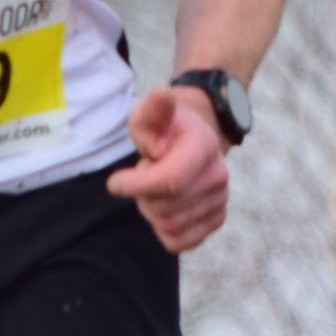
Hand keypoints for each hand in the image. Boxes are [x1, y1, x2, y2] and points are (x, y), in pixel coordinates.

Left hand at [106, 85, 229, 252]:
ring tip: (155, 189)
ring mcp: (220, 200)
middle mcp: (219, 175)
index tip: (114, 182)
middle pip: (165, 207)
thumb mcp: (150, 113)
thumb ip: (152, 108)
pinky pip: (180, 242)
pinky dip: (163, 230)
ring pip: (169, 226)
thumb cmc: (165, 128)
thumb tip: (160, 93)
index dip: (136, 185)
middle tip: (144, 175)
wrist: (192, 140)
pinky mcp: (216, 220)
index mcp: (204, 146)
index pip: (169, 180)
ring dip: (152, 211)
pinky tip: (164, 207)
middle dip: (143, 195)